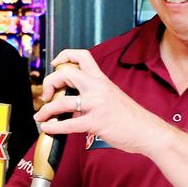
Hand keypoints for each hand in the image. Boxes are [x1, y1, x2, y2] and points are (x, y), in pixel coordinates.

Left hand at [34, 49, 172, 156]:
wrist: (147, 130)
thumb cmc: (131, 117)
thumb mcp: (112, 96)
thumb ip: (94, 94)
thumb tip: (74, 100)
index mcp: (102, 80)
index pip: (82, 56)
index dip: (64, 56)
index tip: (55, 64)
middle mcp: (98, 88)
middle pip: (66, 74)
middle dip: (50, 83)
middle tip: (46, 95)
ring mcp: (97, 105)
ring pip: (63, 101)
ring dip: (46, 110)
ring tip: (40, 117)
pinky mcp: (96, 122)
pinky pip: (69, 124)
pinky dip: (54, 127)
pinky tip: (48, 129)